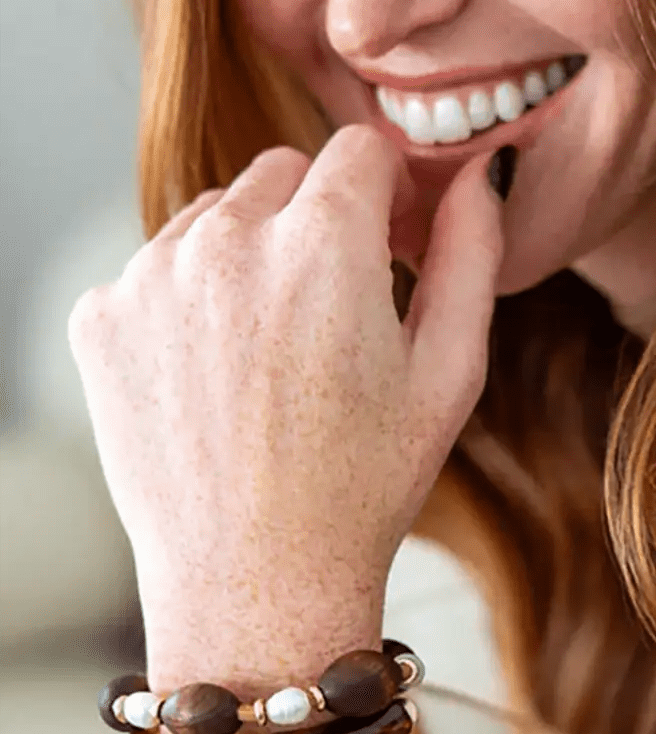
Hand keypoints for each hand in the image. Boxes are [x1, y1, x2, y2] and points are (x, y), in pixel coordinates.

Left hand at [68, 126, 503, 695]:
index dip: (387, 193)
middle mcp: (228, 239)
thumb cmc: (367, 483)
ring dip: (248, 255)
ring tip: (272, 354)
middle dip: (316, 218)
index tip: (391, 244)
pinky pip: (154, 271)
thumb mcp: (452, 369)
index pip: (360, 150)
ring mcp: (151, 276)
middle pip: (282, 172)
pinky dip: (185, 305)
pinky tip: (216, 378)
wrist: (255, 583)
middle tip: (333, 311)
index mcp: (325, 240)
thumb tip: (480, 166)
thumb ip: (472, 250)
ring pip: (214, 217)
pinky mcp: (98, 318)